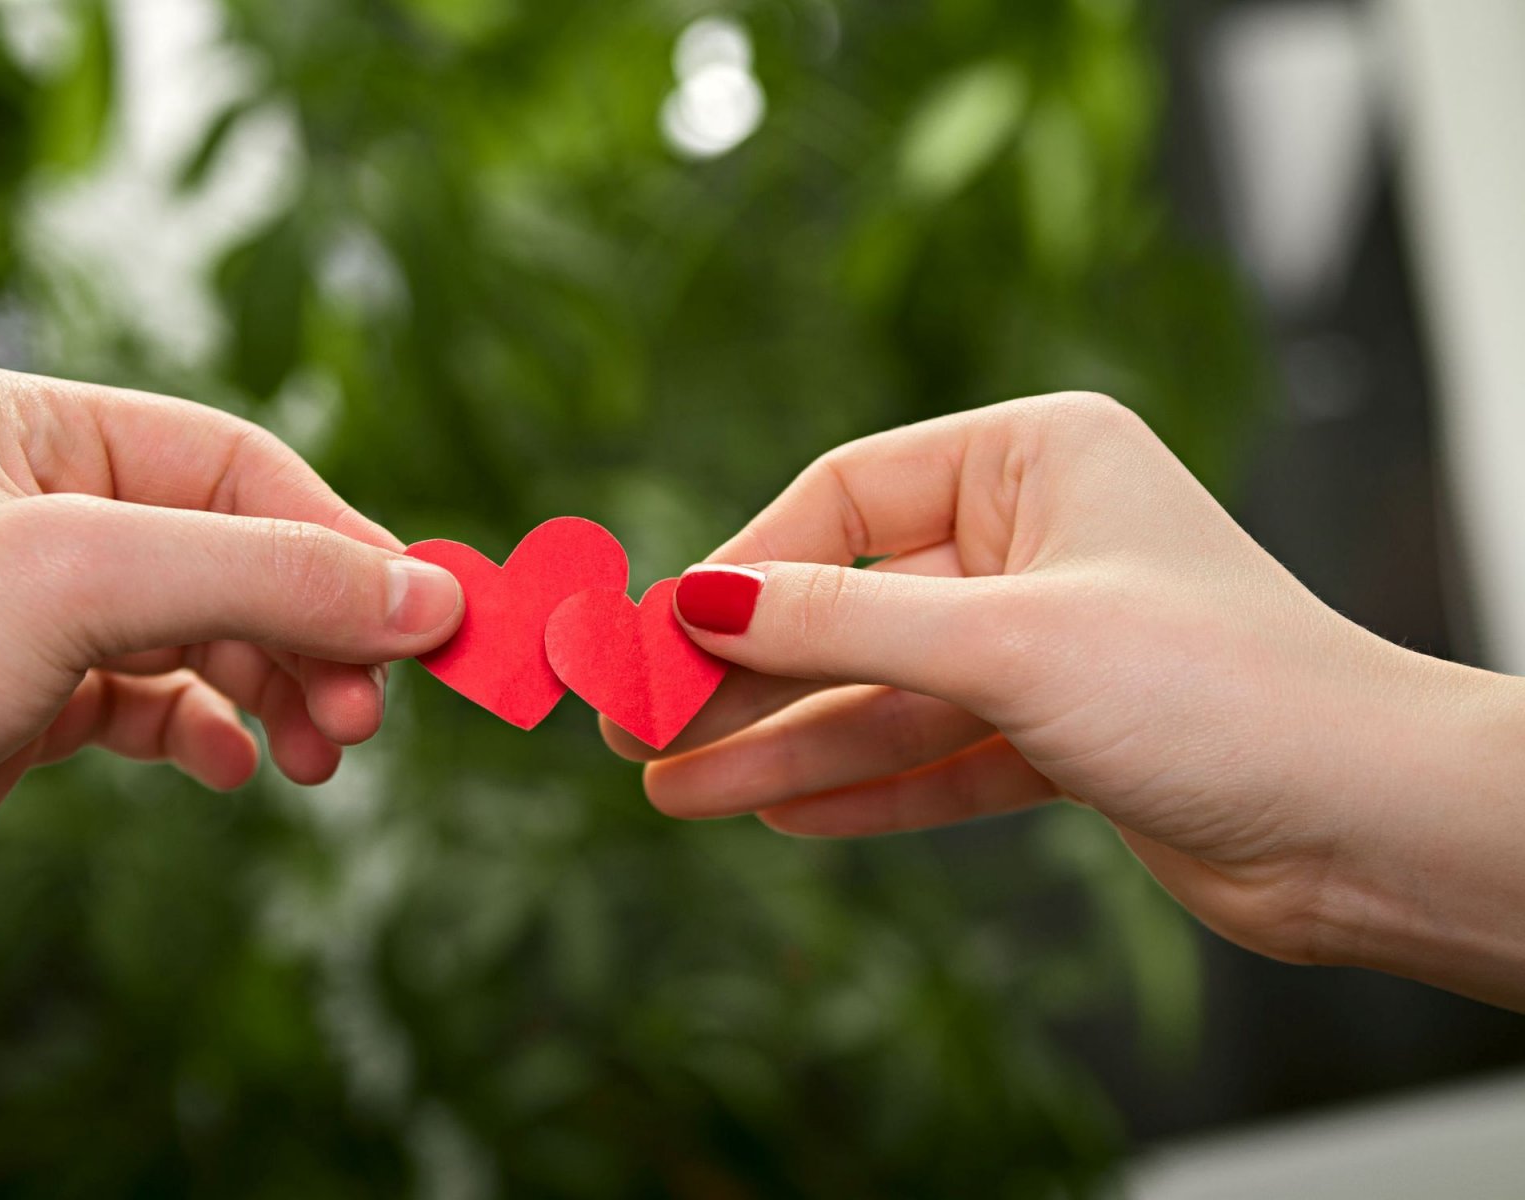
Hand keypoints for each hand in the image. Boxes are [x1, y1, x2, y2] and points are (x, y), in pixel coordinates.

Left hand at [0, 370, 461, 1098]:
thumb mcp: (77, 583)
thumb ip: (263, 577)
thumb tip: (422, 593)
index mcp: (20, 424)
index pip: (230, 460)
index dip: (334, 539)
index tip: (422, 622)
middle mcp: (20, 507)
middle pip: (224, 548)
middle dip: (307, 628)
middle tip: (367, 715)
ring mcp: (14, 613)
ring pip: (196, 631)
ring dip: (272, 686)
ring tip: (319, 755)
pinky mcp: (8, 710)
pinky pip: (148, 703)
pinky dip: (204, 732)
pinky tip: (231, 770)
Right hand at [607, 393, 1524, 1007]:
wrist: (1369, 827)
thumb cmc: (1218, 689)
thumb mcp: (1006, 640)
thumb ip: (841, 621)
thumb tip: (693, 599)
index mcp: (1035, 456)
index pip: (841, 498)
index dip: (738, 569)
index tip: (650, 634)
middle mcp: (1036, 537)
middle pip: (848, 601)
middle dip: (744, 672)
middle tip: (637, 725)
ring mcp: (1047, 638)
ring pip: (881, 688)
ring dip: (780, 743)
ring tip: (673, 790)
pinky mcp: (1062, 731)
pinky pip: (932, 750)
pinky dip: (860, 781)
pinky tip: (771, 809)